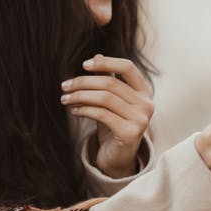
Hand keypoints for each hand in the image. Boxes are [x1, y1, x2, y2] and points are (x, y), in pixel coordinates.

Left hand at [61, 54, 153, 178]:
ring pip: (104, 98)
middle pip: (110, 83)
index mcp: (144, 92)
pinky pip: (102, 114)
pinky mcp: (130, 133)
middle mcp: (147, 104)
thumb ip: (108, 79)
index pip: (128, 67)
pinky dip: (84, 110)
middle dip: (83, 82)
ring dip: (79, 96)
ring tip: (65, 99)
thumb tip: (96, 56)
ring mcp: (141, 119)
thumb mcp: (111, 100)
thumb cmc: (114, 123)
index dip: (105, 62)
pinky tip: (74, 111)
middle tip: (64, 86)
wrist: (118, 155)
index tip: (83, 65)